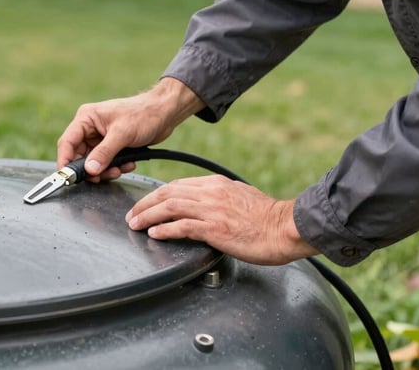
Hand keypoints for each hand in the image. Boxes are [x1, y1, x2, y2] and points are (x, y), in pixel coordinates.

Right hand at [57, 77, 203, 181]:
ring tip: (120, 169)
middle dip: (91, 169)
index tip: (67, 177)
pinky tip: (128, 164)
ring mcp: (100, 138)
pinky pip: (106, 163)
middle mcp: (90, 128)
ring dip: (106, 170)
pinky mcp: (111, 146)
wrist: (164, 113)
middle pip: (79, 156)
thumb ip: (105, 153)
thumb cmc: (144, 114)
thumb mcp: (122, 134)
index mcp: (87, 118)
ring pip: (93, 163)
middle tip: (102, 177)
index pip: (67, 142)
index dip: (65, 161)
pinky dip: (115, 167)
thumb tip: (89, 170)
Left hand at [125, 175, 318, 264]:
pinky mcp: (215, 228)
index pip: (177, 185)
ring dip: (148, 216)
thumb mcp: (240, 197)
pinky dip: (165, 229)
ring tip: (135, 224)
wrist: (286, 227)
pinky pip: (182, 226)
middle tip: (132, 215)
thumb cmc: (267, 218)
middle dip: (145, 204)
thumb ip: (220, 198)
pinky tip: (154, 233)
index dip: (157, 195)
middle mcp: (210, 193)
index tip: (146, 204)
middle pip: (167, 193)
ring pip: (170, 207)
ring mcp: (212, 210)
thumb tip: (206, 206)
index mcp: (216, 184)